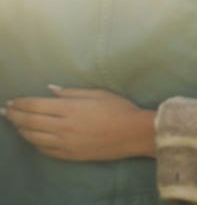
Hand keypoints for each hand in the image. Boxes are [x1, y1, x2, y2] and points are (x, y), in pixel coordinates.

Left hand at [2, 86, 155, 160]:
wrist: (135, 134)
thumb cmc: (120, 110)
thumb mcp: (99, 93)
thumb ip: (71, 92)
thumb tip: (50, 90)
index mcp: (70, 108)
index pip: (35, 105)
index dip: (20, 103)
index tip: (11, 101)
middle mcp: (64, 126)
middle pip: (30, 121)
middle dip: (14, 115)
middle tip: (6, 111)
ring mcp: (65, 143)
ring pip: (33, 137)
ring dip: (21, 129)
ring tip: (15, 123)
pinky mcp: (70, 155)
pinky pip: (45, 150)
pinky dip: (34, 143)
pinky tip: (32, 137)